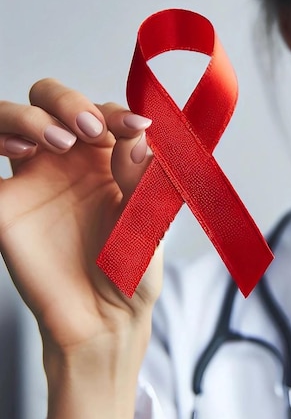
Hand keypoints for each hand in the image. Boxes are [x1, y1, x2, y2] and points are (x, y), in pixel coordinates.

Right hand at [0, 78, 162, 351]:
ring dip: (32, 115)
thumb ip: (141, 176)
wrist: (102, 318)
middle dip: (68, 101)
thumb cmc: (133, 268)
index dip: (117, 112)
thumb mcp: (148, 219)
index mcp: (110, 156)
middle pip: (53, 100)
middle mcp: (70, 158)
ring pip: (14, 117)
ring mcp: (34, 176)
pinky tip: (20, 151)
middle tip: (88, 128)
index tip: (134, 128)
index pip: (104, 111)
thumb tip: (138, 135)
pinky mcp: (4, 203)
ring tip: (59, 141)